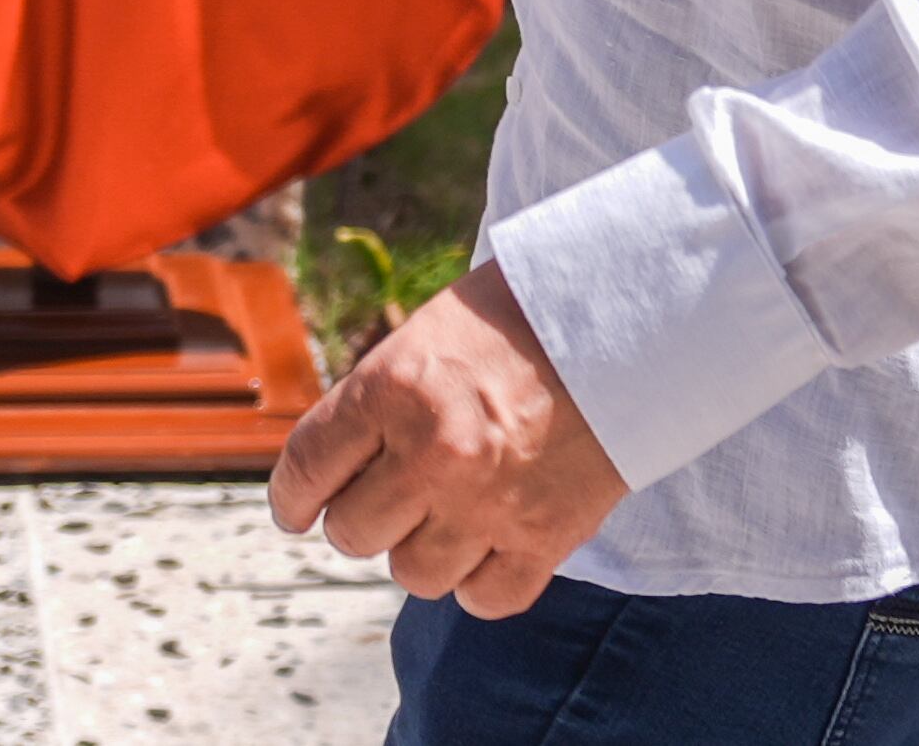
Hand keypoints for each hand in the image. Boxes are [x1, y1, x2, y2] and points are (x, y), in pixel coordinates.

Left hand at [266, 257, 627, 617]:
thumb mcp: (424, 337)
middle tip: (383, 500)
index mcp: (392, 388)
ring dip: (419, 550)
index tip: (295, 512)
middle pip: (352, 533)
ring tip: (440, 517)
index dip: (292, 499)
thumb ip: (377, 402)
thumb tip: (333, 472)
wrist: (626, 319)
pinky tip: (483, 549)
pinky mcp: (546, 537)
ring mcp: (489, 502)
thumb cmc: (517, 318)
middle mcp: (433, 453)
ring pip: (413, 573)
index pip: (308, 469)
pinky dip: (478, 583)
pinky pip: (484, 598)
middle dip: (360, 518)